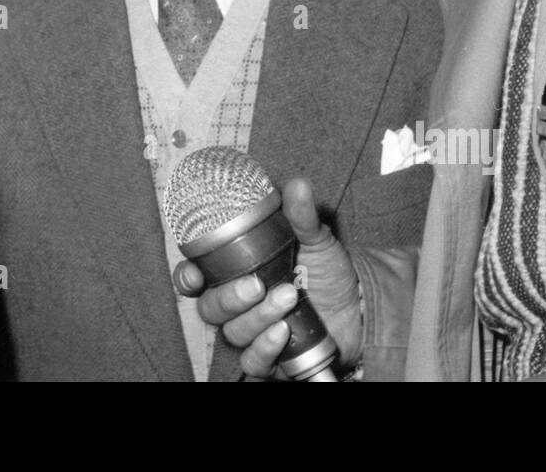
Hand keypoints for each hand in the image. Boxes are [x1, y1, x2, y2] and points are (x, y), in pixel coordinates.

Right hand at [172, 177, 361, 378]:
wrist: (358, 307)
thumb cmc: (326, 271)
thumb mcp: (315, 240)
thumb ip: (302, 216)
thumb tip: (298, 184)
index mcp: (236, 272)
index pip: (195, 278)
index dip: (187, 277)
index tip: (195, 274)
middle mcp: (237, 305)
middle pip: (210, 308)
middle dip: (230, 297)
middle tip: (257, 284)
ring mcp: (252, 333)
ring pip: (233, 332)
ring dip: (257, 317)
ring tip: (288, 298)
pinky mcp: (269, 359)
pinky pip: (253, 361)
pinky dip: (265, 347)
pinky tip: (282, 331)